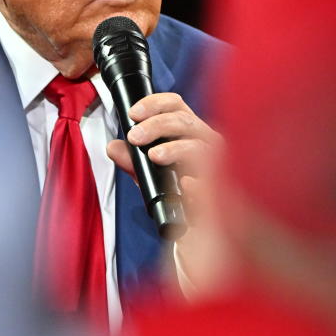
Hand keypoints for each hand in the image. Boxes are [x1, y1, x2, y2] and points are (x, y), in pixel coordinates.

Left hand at [106, 93, 232, 295]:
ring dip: (176, 148)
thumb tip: (113, 147)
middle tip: (135, 138)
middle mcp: (207, 144)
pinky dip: (199, 182)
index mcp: (191, 133)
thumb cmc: (178, 196)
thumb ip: (133, 162)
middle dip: (157, 125)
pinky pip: (214, 185)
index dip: (154, 104)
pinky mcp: (222, 194)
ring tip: (154, 156)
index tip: (133, 114)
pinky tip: (185, 184)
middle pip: (185, 121)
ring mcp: (218, 167)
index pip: (176, 105)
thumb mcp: (151, 176)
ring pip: (202, 147)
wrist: (197, 232)